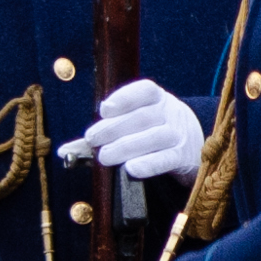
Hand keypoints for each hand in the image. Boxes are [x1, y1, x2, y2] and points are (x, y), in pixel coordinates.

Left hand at [63, 77, 205, 183]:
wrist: (195, 145)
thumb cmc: (155, 131)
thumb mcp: (136, 123)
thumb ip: (102, 134)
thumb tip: (64, 151)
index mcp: (157, 99)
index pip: (145, 91)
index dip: (124, 98)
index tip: (104, 109)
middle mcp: (170, 113)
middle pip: (143, 117)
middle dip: (114, 128)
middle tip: (92, 138)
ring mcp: (179, 134)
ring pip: (154, 138)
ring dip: (126, 147)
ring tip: (104, 157)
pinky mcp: (183, 157)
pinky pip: (167, 159)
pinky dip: (149, 163)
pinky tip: (132, 169)